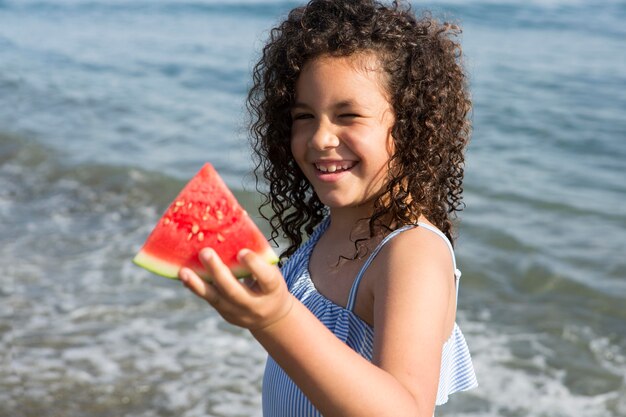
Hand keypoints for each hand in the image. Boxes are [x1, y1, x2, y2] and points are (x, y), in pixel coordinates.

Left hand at [179, 248, 293, 330]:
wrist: (271, 316)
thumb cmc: (269, 283)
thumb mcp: (272, 271)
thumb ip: (258, 257)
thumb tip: (234, 228)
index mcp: (272, 290)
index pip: (265, 279)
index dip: (254, 265)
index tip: (242, 252)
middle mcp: (255, 304)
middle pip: (234, 290)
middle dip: (218, 272)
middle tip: (205, 252)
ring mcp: (238, 312)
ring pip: (216, 298)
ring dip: (198, 284)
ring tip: (184, 271)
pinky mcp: (225, 313)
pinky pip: (209, 299)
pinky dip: (196, 287)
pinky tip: (184, 275)